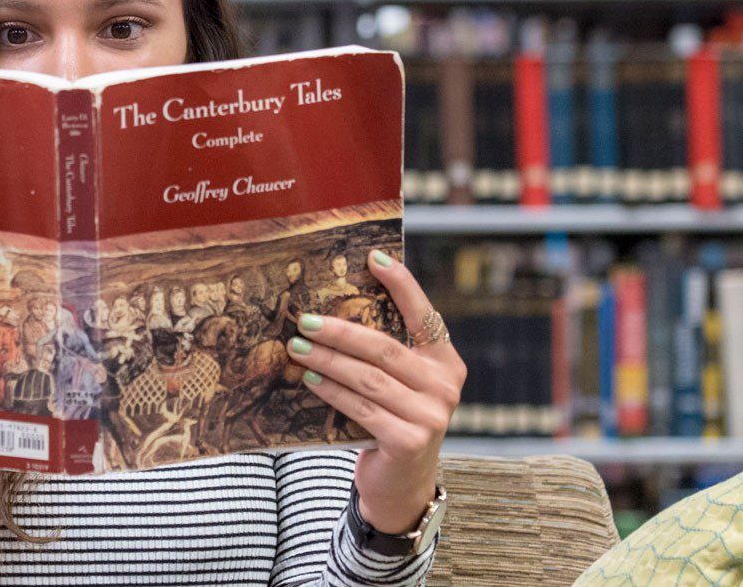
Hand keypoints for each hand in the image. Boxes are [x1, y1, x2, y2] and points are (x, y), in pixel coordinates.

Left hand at [287, 249, 464, 533]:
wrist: (402, 485)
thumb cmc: (394, 421)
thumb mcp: (400, 384)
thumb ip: (386, 352)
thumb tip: (336, 308)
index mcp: (446, 362)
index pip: (424, 315)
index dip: (400, 284)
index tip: (373, 257)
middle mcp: (445, 386)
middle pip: (384, 348)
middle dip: (340, 331)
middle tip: (304, 319)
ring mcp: (431, 416)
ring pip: (368, 378)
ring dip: (327, 361)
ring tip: (296, 348)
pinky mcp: (409, 440)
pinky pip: (360, 408)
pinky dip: (332, 392)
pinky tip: (310, 380)